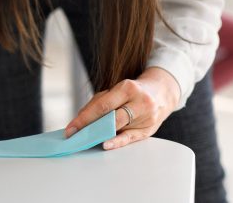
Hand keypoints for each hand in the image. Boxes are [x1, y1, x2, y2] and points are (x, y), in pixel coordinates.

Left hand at [64, 67, 179, 149]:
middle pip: (110, 117)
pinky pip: (130, 138)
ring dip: (100, 134)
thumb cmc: (134, 92)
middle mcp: (139, 101)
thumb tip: (81, 118)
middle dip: (90, 126)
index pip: (102, 105)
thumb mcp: (118, 90)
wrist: (161, 93)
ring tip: (86, 139)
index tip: (72, 127)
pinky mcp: (149, 129)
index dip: (85, 117)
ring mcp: (146, 116)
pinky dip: (117, 142)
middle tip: (75, 134)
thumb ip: (100, 102)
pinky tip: (106, 145)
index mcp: (128, 88)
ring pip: (119, 127)